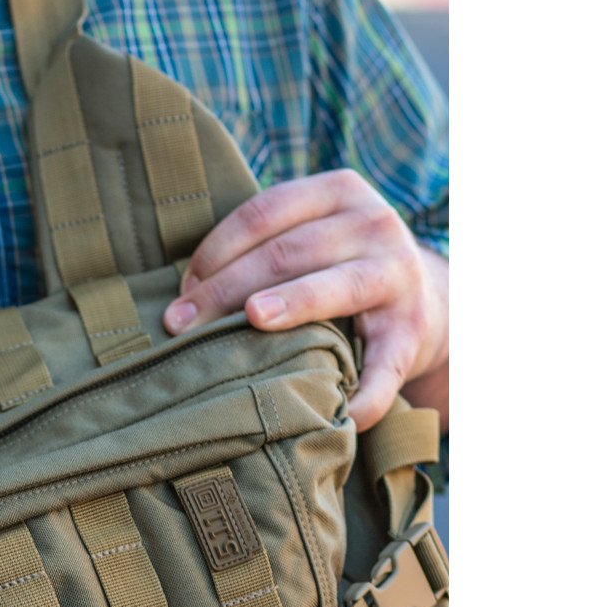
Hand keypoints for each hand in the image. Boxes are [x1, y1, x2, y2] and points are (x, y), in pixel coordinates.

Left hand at [161, 171, 447, 432]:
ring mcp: (398, 276)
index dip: (215, 251)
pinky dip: (364, 394)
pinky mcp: (411, 331)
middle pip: (288, 252)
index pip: (263, 214)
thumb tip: (182, 292)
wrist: (426, 303)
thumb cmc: (337, 267)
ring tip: (251, 323)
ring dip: (291, 306)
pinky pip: (384, 366)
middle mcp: (374, 224)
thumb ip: (262, 246)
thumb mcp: (310, 236)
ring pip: (334, 287)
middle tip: (180, 325)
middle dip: (227, 288)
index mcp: (339, 192)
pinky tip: (337, 414)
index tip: (181, 291)